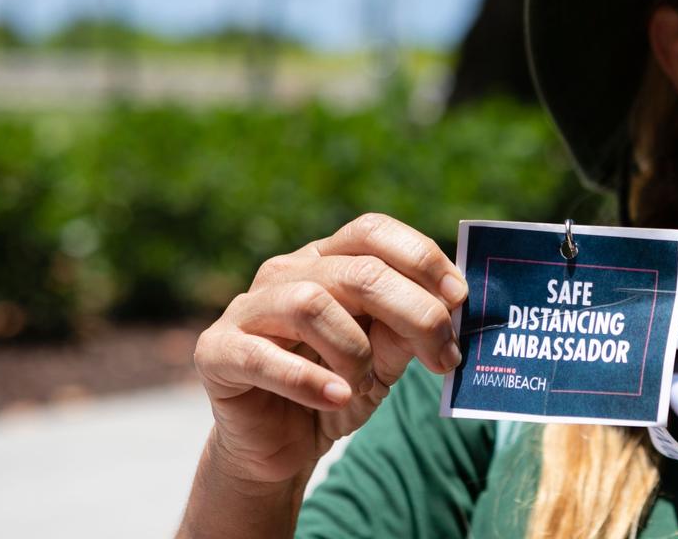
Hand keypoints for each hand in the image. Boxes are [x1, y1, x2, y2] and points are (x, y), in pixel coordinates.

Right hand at [192, 213, 467, 484]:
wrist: (278, 446)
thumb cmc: (336, 388)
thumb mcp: (383, 361)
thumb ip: (406, 332)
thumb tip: (448, 308)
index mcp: (326, 260)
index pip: (372, 231)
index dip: (422, 258)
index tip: (461, 299)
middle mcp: (285, 273)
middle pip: (356, 270)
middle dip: (413, 311)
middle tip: (445, 356)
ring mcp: (247, 309)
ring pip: (311, 304)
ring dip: (354, 350)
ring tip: (363, 384)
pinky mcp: (217, 352)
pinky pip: (264, 356)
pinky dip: (309, 380)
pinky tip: (336, 398)